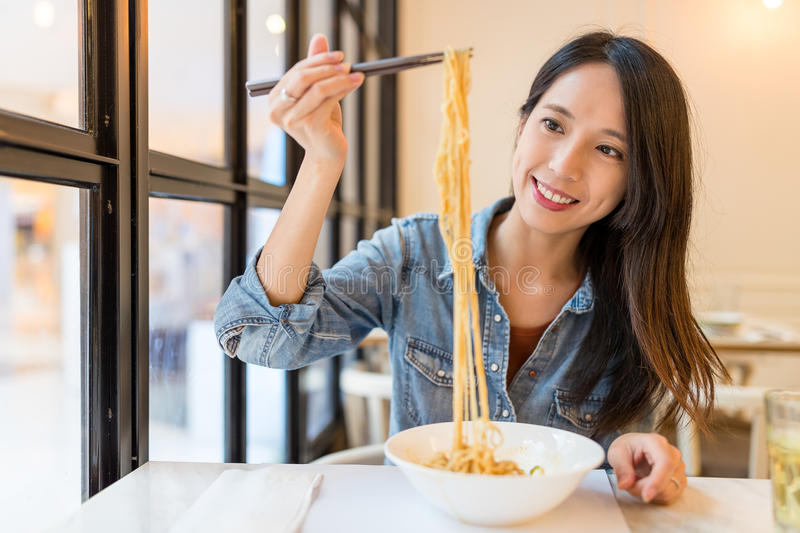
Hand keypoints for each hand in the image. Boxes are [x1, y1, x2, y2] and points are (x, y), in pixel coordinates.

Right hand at [266, 33, 364, 164]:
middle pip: (302, 77)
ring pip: (318, 88)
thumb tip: (320, 37)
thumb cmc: (322, 122)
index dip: (318, 60)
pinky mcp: (310, 125)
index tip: (339, 55)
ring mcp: (292, 119)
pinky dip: (343, 88)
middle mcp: (278, 110)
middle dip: (327, 67)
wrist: (328, 152)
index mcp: (274, 99)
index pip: (296, 72)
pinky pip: (328, 99)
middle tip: (347, 64)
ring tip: (356, 75)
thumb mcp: (318, 92)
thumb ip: (316, 67)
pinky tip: (355, 84)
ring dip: (340, 78)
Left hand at [607, 432, 685, 504]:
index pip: (665, 464)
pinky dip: (654, 496)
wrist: (633, 449)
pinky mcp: (679, 481)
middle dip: (644, 488)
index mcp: (657, 443)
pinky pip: (668, 497)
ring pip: (668, 492)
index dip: (657, 482)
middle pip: (667, 482)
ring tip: (636, 481)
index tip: (646, 495)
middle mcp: (672, 455)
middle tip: (628, 482)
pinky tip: (646, 485)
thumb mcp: (617, 453)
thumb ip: (621, 468)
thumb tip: (626, 484)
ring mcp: (678, 469)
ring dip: (648, 492)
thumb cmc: (628, 447)